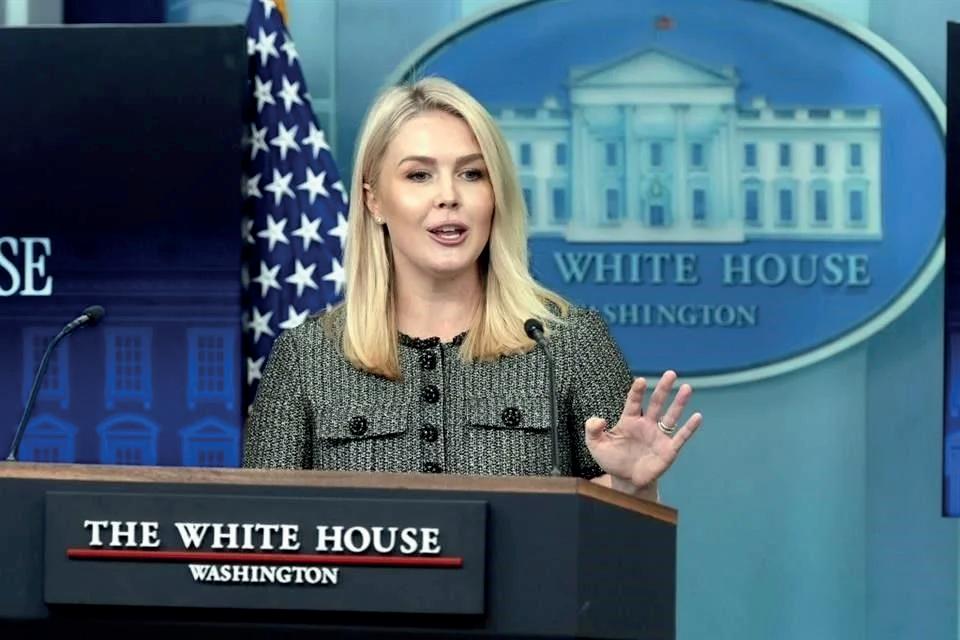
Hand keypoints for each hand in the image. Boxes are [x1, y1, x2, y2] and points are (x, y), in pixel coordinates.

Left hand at [584, 371, 701, 489]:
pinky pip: (680, 437)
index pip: (634, 402)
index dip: (637, 391)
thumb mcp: (596, 446)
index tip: (640, 381)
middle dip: (663, 389)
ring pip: (671, 416)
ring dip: (679, 403)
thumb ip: (592, 430)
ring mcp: (659, 436)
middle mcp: (646, 424)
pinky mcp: (668, 450)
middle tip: (671, 373)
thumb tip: (599, 419)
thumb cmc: (612, 460)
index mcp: (629, 421)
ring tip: (687, 388)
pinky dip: (689, 428)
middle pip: (656, 403)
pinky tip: (697, 417)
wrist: (626, 481)